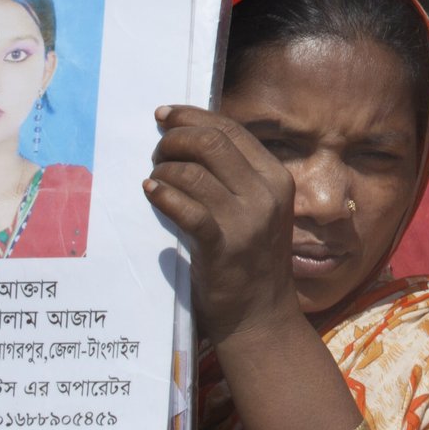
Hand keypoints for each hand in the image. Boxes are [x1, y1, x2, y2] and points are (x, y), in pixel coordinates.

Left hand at [146, 105, 300, 345]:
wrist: (260, 315)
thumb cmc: (251, 259)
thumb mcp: (258, 209)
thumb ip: (236, 176)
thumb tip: (192, 137)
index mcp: (277, 177)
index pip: (231, 130)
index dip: (193, 116)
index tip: (164, 115)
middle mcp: (266, 193)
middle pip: (212, 143)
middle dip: (175, 138)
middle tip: (157, 151)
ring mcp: (247, 220)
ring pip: (194, 172)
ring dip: (164, 169)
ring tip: (154, 178)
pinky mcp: (223, 245)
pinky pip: (187, 208)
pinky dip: (164, 194)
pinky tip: (151, 192)